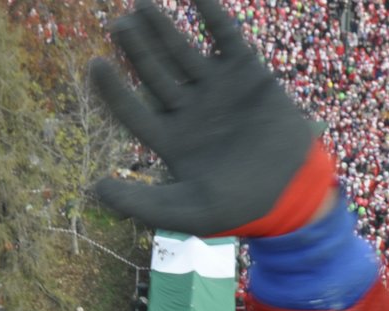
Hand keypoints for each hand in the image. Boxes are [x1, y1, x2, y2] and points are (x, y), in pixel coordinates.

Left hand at [90, 0, 328, 236]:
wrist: (293, 189)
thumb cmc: (239, 207)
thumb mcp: (187, 211)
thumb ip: (141, 202)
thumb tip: (95, 189)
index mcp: (170, 139)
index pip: (132, 109)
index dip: (113, 89)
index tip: (97, 64)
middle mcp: (188, 109)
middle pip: (153, 72)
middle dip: (136, 49)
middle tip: (120, 25)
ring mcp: (216, 87)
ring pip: (181, 50)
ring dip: (161, 28)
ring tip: (141, 5)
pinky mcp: (246, 71)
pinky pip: (224, 35)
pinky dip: (210, 12)